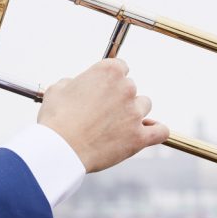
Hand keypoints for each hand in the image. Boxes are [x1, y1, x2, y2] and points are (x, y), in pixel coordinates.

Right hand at [37, 58, 167, 172]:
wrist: (59, 150)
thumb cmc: (56, 120)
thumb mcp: (58, 89)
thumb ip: (74, 82)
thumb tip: (77, 86)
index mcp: (108, 72)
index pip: (121, 67)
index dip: (110, 79)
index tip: (104, 89)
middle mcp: (126, 88)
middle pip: (131, 87)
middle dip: (118, 98)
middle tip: (102, 112)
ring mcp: (135, 113)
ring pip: (144, 106)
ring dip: (133, 113)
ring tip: (116, 126)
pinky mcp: (139, 137)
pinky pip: (160, 131)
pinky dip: (156, 131)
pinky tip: (149, 131)